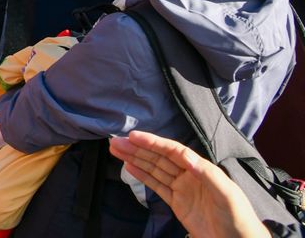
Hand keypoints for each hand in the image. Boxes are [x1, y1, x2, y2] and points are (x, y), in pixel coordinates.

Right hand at [108, 131, 270, 237]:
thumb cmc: (238, 217)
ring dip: (135, 159)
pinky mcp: (177, 204)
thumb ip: (207, 174)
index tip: (134, 136)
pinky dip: (142, 176)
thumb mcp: (226, 193)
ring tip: (116, 150)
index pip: (173, 151)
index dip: (153, 143)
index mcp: (201, 169)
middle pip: (159, 158)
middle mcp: (189, 176)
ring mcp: (182, 189)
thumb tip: (187, 156)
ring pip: (154, 170)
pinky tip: (129, 167)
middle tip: (116, 142)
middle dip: (138, 148)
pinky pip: (156, 186)